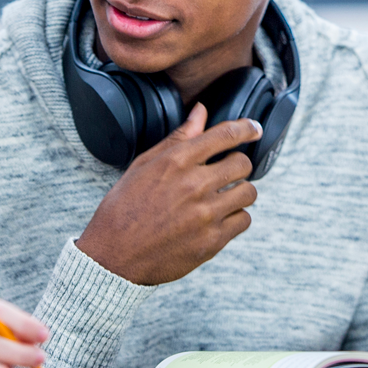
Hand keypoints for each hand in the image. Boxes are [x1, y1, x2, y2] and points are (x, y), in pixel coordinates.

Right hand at [76, 103, 260, 284]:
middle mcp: (194, 185)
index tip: (253, 129)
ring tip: (224, 196)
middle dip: (238, 165)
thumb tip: (200, 111)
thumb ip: (178, 137)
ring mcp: (205, 215)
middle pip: (243, 164)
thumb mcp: (143, 165)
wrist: (113, 256)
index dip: (246, 128)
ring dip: (239, 192)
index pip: (225, 135)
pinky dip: (235, 218)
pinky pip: (244, 220)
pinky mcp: (212, 241)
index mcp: (176, 161)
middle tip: (227, 172)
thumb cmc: (124, 208)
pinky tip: (219, 218)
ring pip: (249, 193)